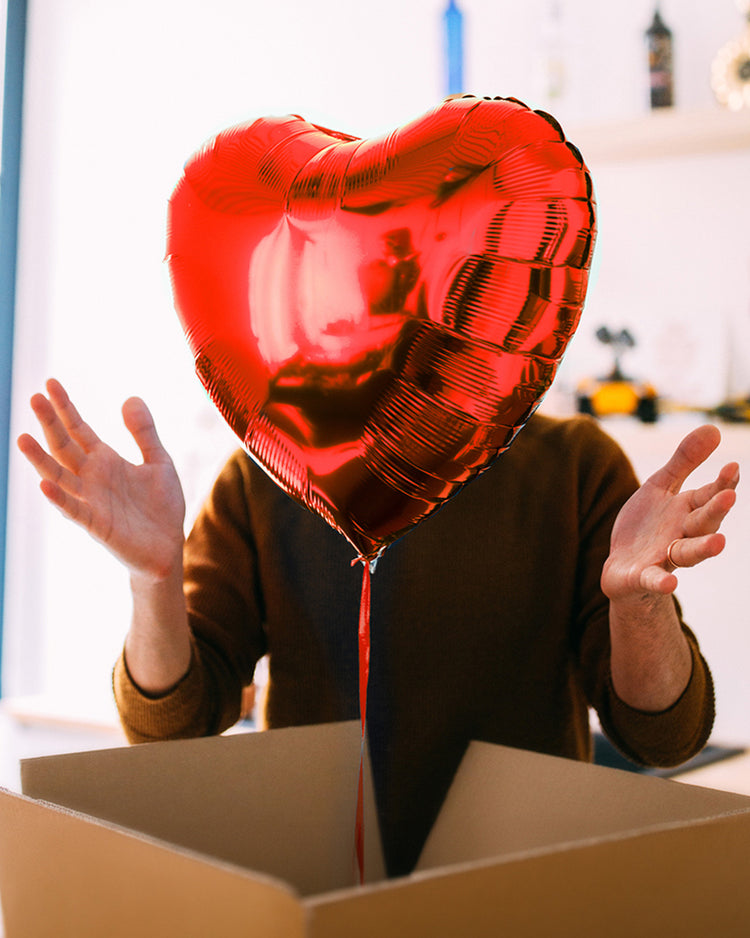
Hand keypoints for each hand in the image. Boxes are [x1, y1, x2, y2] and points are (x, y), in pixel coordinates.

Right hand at [17, 378, 185, 581]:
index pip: (78, 430)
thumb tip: (129, 397)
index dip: (65, 408)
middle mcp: (92, 478)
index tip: (50, 383)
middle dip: (50, 424)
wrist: (168, 547)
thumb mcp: (159, 462)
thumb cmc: (161, 507)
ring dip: (40, 459)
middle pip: (64, 447)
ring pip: (59, 476)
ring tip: (22, 438)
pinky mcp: (96, 525)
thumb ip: (144, 433)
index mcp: (105, 461)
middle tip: (34, 397)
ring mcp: (91, 501)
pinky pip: (73, 510)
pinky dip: (59, 498)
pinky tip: (44, 484)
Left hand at [601, 424, 738, 602]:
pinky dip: (661, 582)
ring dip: (703, 549)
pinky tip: (669, 584)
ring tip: (719, 543)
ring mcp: (664, 557)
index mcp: (687, 511)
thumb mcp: (661, 486)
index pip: (710, 496)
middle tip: (729, 496)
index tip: (733, 467)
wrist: (622, 565)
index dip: (722, 484)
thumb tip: (714, 427)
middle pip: (704, 523)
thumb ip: (685, 461)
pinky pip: (654, 580)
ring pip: (688, 554)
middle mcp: (682, 534)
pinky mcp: (643, 576)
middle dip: (716, 511)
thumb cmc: (646, 524)